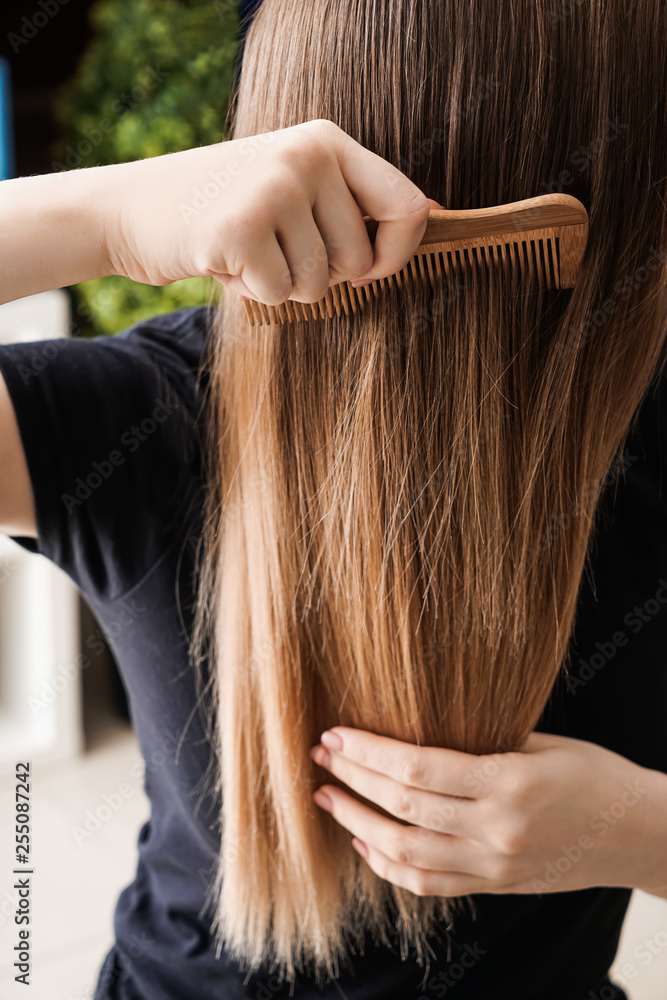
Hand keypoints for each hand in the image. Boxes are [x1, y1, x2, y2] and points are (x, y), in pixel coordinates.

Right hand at [103, 118, 435, 303]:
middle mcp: (306, 155)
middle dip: (321, 275)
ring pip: (319, 283)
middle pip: (359, 261)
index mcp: (327, 141)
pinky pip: (280, 295)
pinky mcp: (240, 228)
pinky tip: (225, 260)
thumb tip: (437, 211)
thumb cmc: (228, 208)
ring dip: (284, 285)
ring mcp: (273, 188)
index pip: (407, 207)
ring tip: (248, 250)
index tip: (367, 270)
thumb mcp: (295, 187)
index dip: (396, 254)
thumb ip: (354, 200)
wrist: (136, 208)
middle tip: (274, 247)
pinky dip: (254, 293)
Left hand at [309, 727, 666, 897]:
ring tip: (327, 799)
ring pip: (406, 854)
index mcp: (509, 782)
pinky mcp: (494, 886)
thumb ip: (480, 741)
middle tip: (318, 757)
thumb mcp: (541, 742)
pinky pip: (429, 883)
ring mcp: (494, 865)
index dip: (368, 751)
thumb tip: (412, 728)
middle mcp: (497, 829)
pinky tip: (366, 842)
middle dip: (353, 780)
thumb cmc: (591, 774)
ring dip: (358, 824)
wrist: (635, 834)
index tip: (334, 734)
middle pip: (403, 807)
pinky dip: (389, 865)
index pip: (418, 767)